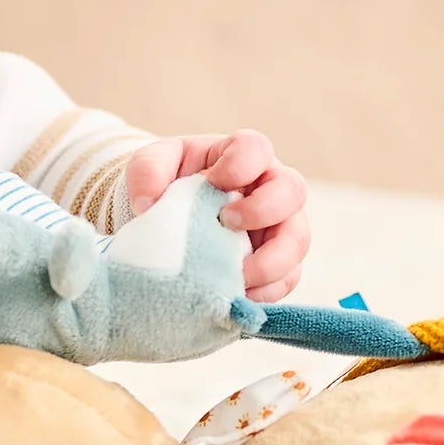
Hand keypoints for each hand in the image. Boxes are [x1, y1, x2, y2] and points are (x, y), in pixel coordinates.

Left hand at [124, 131, 309, 302]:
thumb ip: (146, 172)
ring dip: (269, 261)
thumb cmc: (165, 184)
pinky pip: (286, 280)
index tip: (213, 182)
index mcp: (240, 157)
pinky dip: (264, 292)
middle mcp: (269, 189)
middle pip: (292, 191)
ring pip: (297, 242)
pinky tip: (234, 295)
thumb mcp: (150, 166)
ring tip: (234, 274)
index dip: (241, 165)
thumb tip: (148, 205)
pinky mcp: (278, 266)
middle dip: (263, 210)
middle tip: (226, 223)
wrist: (167, 221)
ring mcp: (279, 227)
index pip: (256, 148)